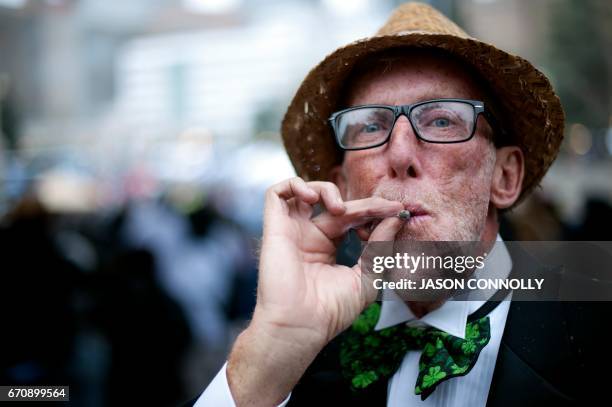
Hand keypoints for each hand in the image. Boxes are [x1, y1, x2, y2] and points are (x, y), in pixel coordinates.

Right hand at [227, 177, 406, 405]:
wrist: (302, 325)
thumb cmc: (332, 310)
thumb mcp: (368, 275)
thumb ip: (381, 244)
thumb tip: (397, 217)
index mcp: (329, 247)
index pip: (353, 218)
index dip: (374, 211)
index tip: (398, 212)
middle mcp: (310, 236)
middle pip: (337, 205)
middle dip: (364, 204)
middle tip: (386, 207)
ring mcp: (292, 231)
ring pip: (306, 192)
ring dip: (327, 190)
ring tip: (341, 209)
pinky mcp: (274, 228)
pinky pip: (276, 194)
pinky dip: (295, 185)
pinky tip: (313, 198)